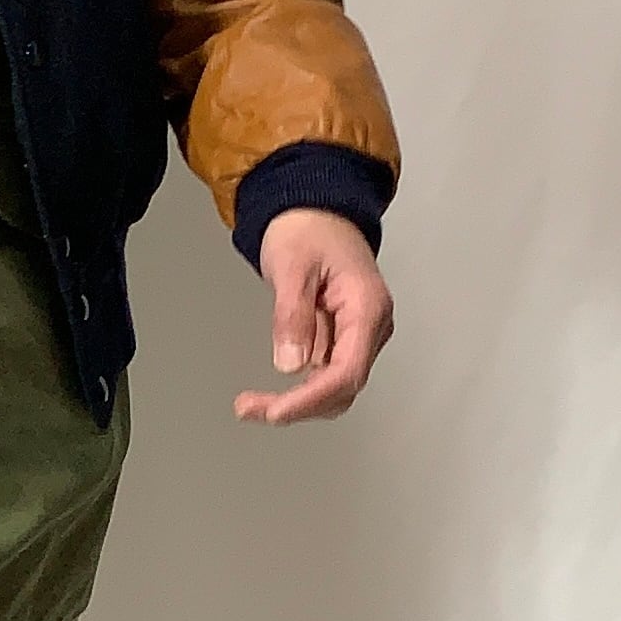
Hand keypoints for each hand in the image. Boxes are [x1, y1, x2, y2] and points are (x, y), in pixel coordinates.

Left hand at [234, 208, 393, 424]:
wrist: (315, 209)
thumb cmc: (308, 228)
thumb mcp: (292, 266)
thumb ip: (292, 316)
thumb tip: (290, 365)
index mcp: (367, 308)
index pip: (347, 372)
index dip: (311, 398)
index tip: (276, 411)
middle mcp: (370, 327)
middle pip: (343, 387)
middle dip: (299, 406)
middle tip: (250, 409)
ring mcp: (357, 334)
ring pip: (334, 387)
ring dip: (296, 402)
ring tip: (250, 404)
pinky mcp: (340, 337)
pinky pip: (324, 373)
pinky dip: (297, 387)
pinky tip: (268, 392)